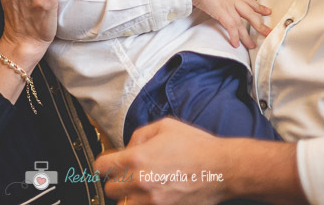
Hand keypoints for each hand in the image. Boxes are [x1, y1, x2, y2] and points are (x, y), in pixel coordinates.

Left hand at [94, 118, 229, 204]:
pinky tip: (154, 196)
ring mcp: (151, 202)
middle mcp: (139, 183)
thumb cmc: (196, 146)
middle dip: (117, 181)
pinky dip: (145, 204)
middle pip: (110, 190)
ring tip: (141, 189)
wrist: (222, 169)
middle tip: (128, 176)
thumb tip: (128, 147)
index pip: (102, 167)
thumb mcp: (164, 126)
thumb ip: (139, 135)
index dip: (103, 165)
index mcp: (137, 158)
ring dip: (129, 197)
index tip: (107, 166)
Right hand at [184, 0, 270, 48]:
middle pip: (250, 12)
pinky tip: (235, 44)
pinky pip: (231, 26)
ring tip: (252, 45)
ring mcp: (227, 4)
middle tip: (268, 31)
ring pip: (243, 22)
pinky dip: (234, 36)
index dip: (258, 6)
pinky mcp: (221, 11)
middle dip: (260, 23)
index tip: (267, 11)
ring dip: (247, 35)